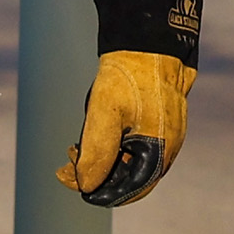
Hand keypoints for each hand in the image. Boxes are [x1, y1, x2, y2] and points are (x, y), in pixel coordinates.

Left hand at [57, 51, 192, 206]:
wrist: (148, 41)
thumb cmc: (130, 75)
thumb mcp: (105, 114)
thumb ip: (96, 153)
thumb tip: (86, 186)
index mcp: (160, 151)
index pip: (130, 190)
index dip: (100, 193)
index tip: (73, 185)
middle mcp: (168, 147)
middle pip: (129, 178)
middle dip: (96, 175)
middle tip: (65, 167)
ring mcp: (166, 134)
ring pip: (130, 161)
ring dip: (101, 160)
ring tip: (73, 149)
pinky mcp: (159, 121)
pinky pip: (135, 145)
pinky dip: (112, 146)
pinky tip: (90, 136)